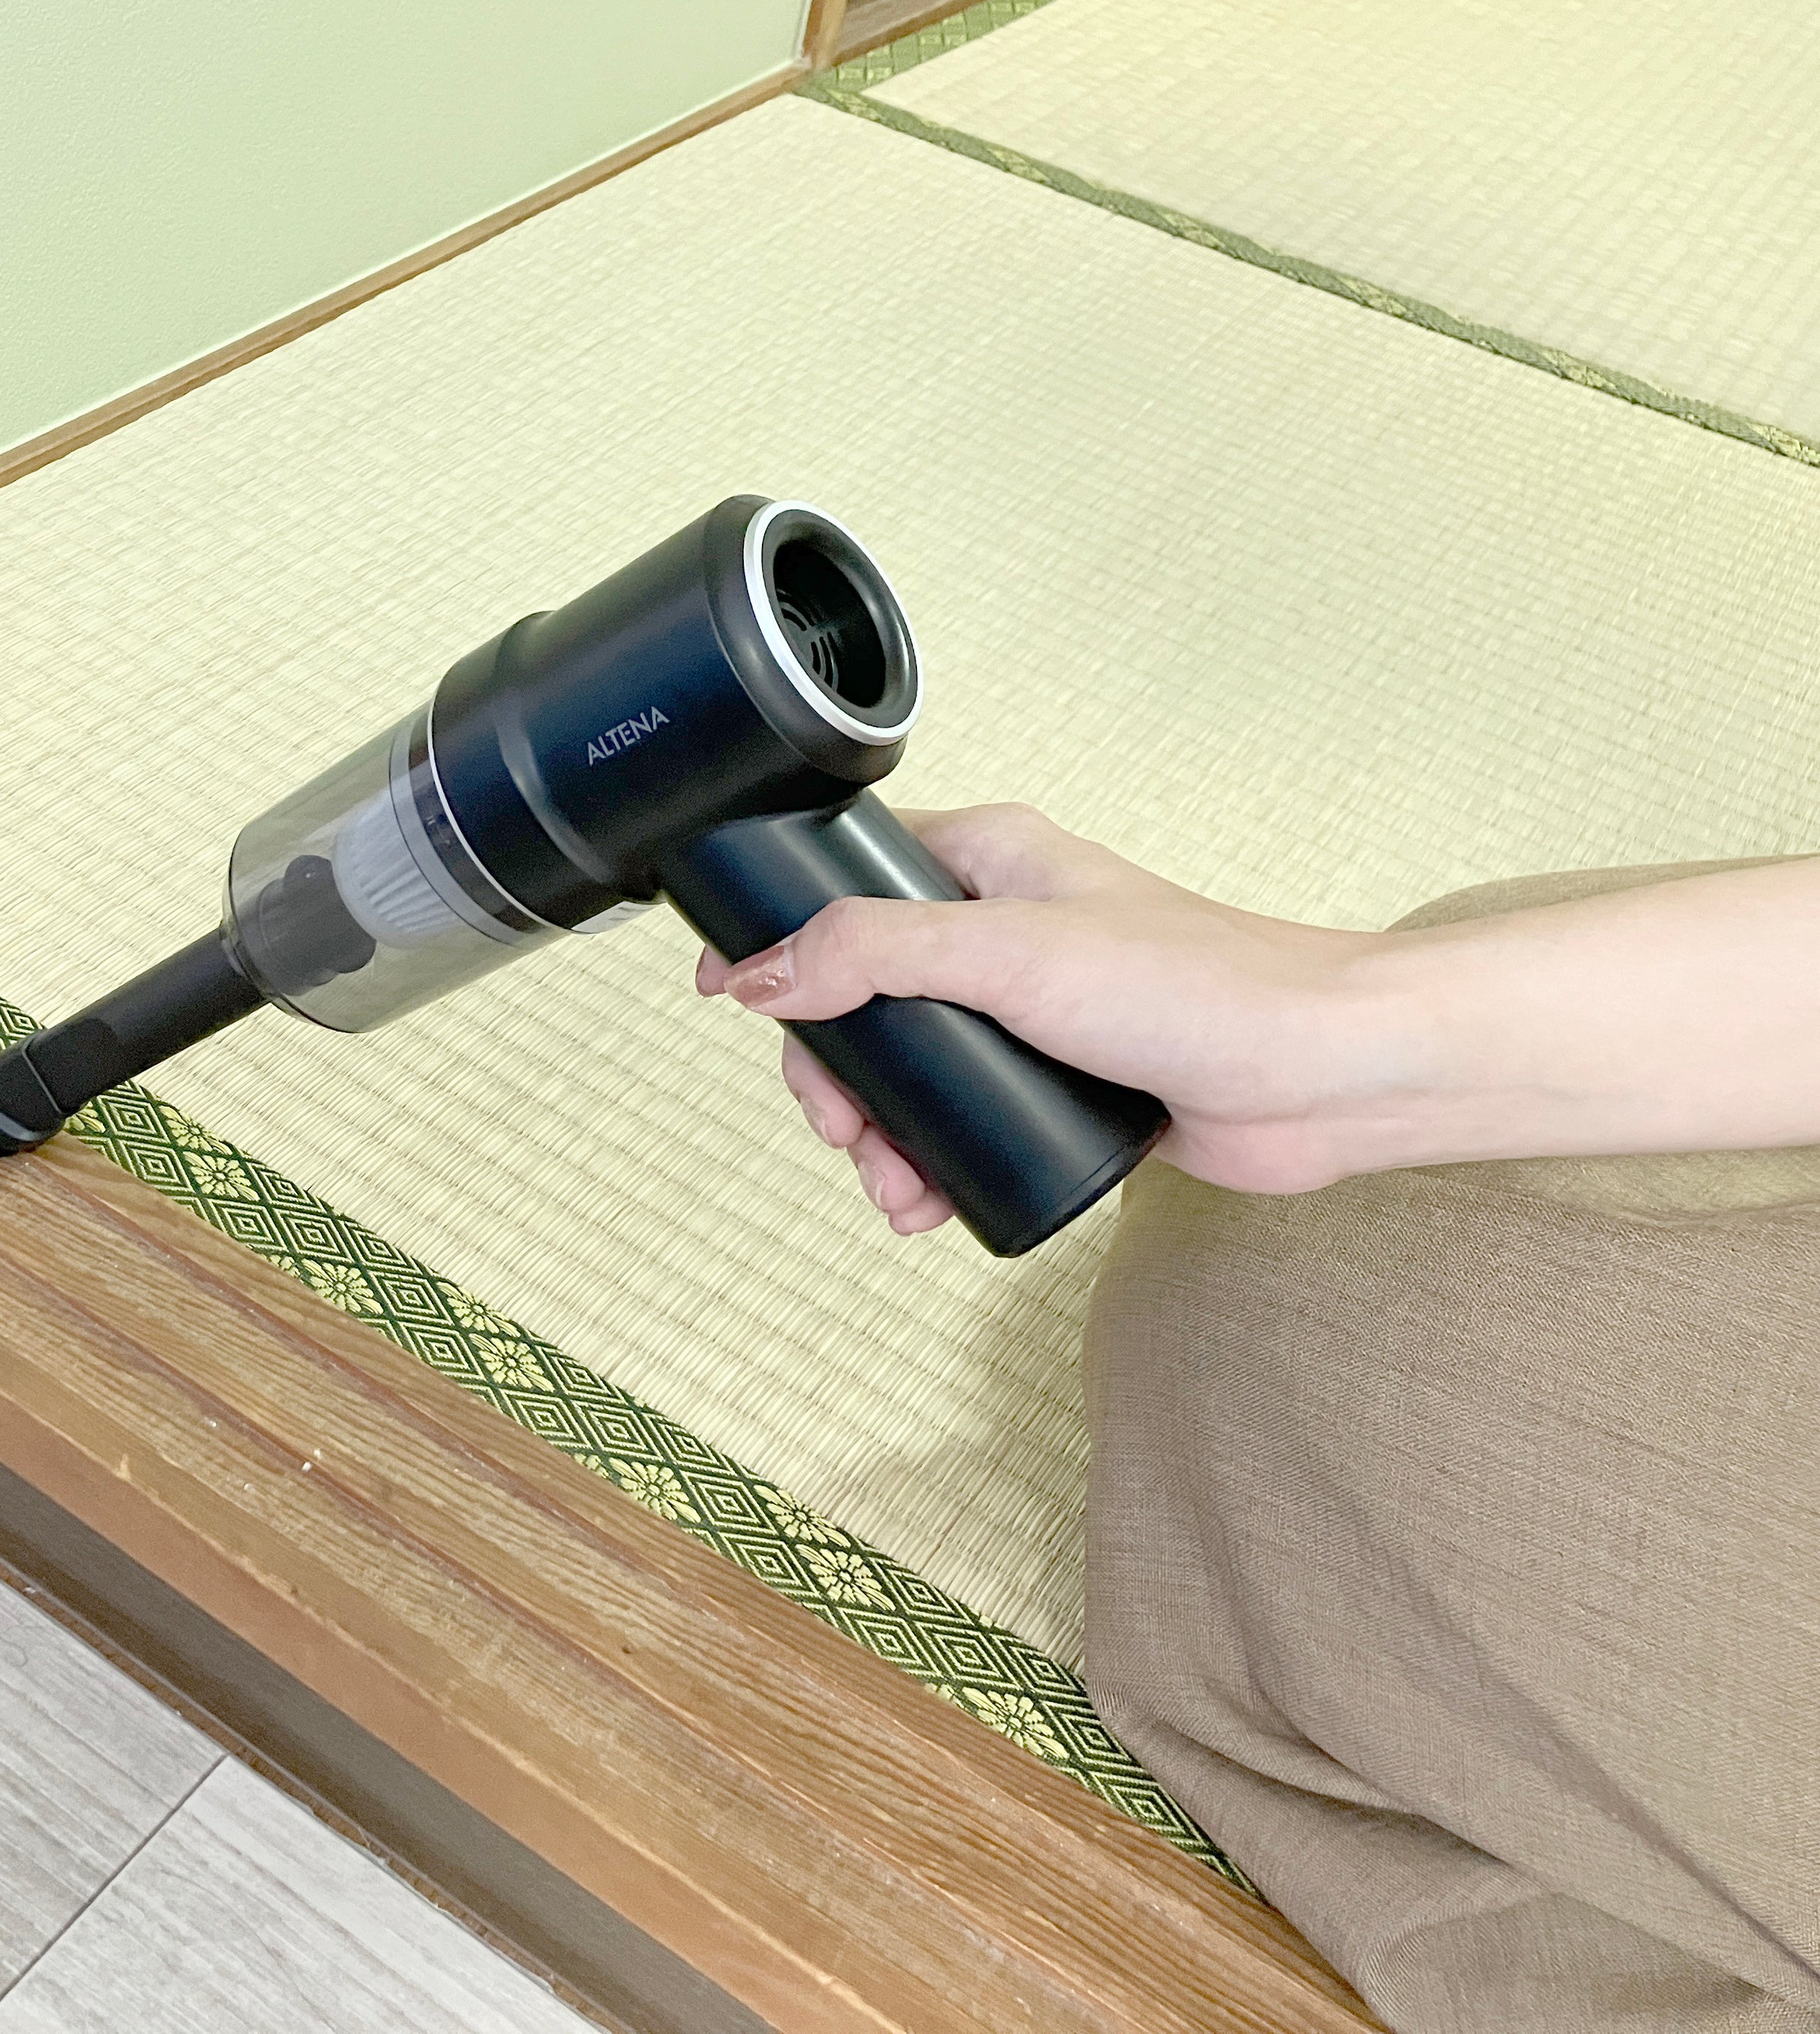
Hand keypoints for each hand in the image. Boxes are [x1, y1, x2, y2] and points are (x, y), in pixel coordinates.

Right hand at [694, 805, 1395, 1234]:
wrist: (1328, 1079)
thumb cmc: (1201, 990)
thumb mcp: (1012, 955)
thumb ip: (874, 955)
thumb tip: (759, 972)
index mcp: (989, 860)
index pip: (845, 880)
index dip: (782, 938)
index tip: (733, 996)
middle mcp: (1002, 926)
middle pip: (858, 994)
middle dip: (833, 1074)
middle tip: (842, 1128)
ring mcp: (1028, 1008)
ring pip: (905, 1068)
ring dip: (877, 1134)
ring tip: (893, 1186)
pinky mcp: (1057, 1081)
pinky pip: (959, 1118)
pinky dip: (928, 1161)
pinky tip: (928, 1200)